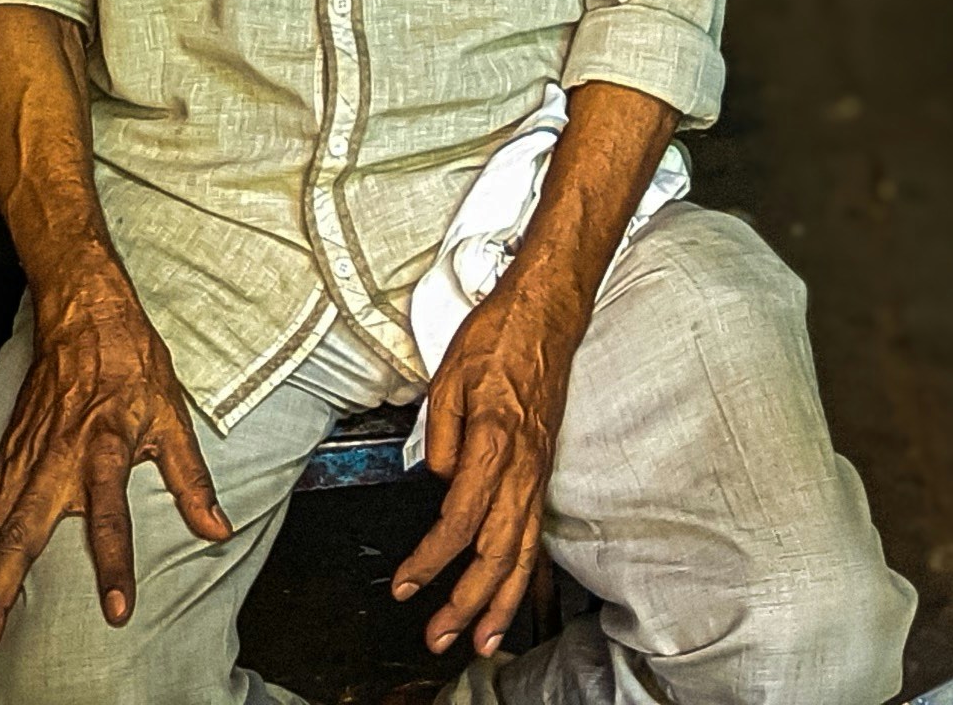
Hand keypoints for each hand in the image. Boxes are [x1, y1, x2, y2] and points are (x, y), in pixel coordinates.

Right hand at [0, 260, 230, 663]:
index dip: (115, 563)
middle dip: (2, 590)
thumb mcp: (173, 417)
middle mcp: (59, 457)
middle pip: (25, 532)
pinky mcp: (9, 453)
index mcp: (106, 447)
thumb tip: (218, 529)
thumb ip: (191, 480)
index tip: (116, 610)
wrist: (85, 315)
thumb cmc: (132, 364)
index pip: (111, 515)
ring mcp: (27, 456)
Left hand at [392, 269, 580, 663]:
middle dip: (467, 602)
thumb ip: (441, 437)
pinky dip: (523, 573)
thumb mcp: (451, 376)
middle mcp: (522, 464)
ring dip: (502, 602)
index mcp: (494, 441)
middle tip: (439, 637)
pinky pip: (535, 532)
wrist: (546, 311)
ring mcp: (537, 470)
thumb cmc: (499, 335)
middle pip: (497, 551)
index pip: (461, 520)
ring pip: (524, 551)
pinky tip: (509, 594)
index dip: (431, 560)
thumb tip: (440, 481)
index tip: (406, 583)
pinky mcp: (542, 469)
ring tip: (481, 641)